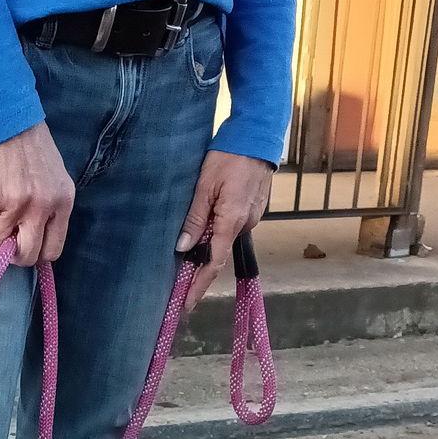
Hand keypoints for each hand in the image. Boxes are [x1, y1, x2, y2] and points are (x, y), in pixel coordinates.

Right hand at [0, 122, 74, 266]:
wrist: (4, 118)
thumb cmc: (29, 148)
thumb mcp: (54, 178)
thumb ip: (49, 209)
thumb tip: (31, 241)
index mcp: (63, 202)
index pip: (52, 250)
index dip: (35, 253)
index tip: (23, 244)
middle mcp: (42, 206)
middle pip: (27, 255)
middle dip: (12, 253)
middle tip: (4, 238)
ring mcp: (15, 203)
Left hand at [175, 150, 273, 312]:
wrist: (258, 135)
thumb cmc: (229, 156)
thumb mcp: (204, 186)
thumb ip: (194, 218)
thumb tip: (182, 248)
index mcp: (232, 221)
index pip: (214, 263)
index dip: (199, 286)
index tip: (186, 304)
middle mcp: (245, 224)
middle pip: (219, 254)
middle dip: (200, 272)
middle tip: (179, 287)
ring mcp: (251, 217)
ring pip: (224, 240)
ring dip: (207, 250)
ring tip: (186, 262)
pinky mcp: (252, 209)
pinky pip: (231, 228)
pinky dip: (216, 235)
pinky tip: (203, 234)